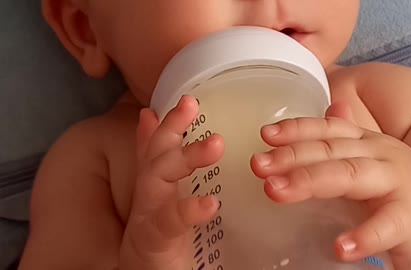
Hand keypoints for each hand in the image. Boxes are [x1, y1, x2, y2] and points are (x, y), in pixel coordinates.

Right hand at [119, 95, 223, 269]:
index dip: (169, 121)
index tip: (188, 99)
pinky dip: (188, 210)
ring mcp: (148, 216)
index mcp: (156, 183)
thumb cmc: (162, 236)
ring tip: (215, 144)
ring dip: (185, 157)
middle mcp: (148, 195)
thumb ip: (161, 161)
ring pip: (158, 179)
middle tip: (192, 104)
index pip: (158, 146)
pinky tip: (209, 203)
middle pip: (156, 154)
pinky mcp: (155, 241)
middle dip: (172, 127)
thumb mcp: (165, 196)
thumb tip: (148, 119)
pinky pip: (169, 222)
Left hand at [250, 102, 410, 269]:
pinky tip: (339, 247)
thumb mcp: (370, 160)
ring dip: (311, 182)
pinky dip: (363, 236)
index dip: (296, 129)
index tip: (265, 135)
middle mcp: (379, 155)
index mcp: (365, 142)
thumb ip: (346, 139)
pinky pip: (386, 225)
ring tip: (275, 191)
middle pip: (330, 151)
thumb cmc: (398, 191)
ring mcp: (397, 182)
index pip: (327, 130)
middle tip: (258, 166)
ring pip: (350, 176)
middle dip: (292, 157)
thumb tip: (328, 108)